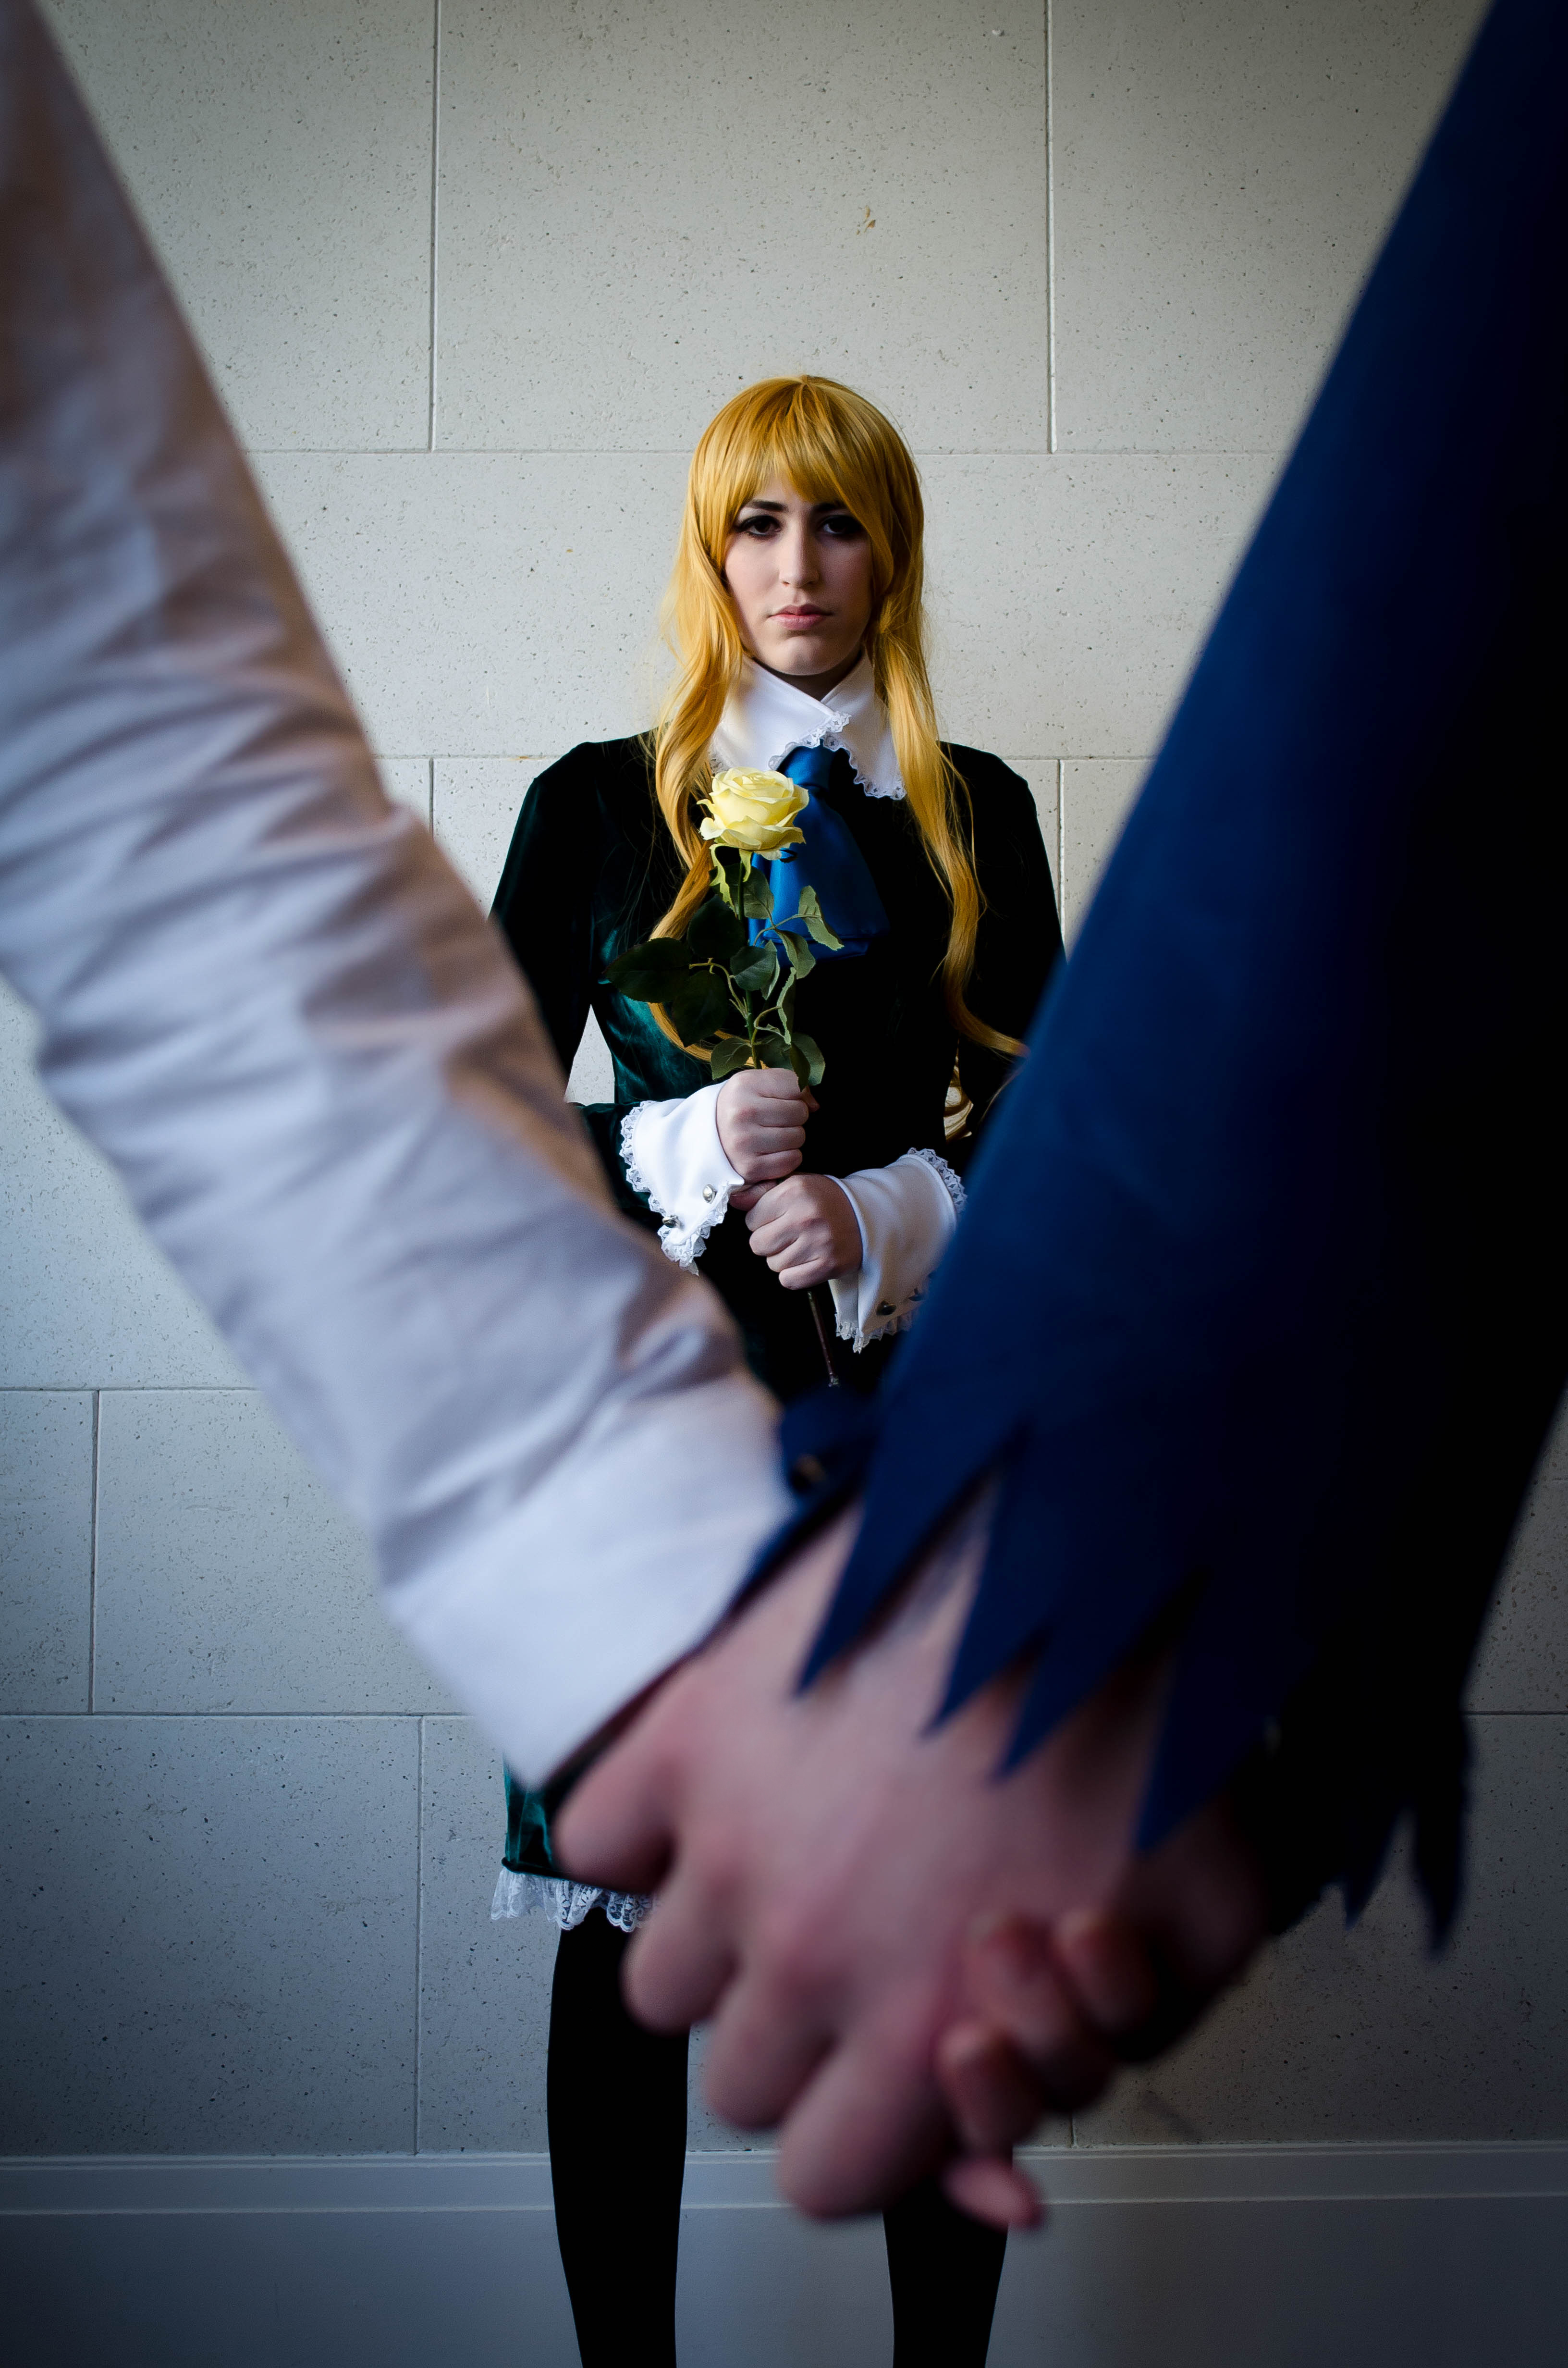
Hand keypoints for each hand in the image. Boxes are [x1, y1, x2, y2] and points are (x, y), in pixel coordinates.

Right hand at [556, 1499, 1265, 2221]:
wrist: (1083, 1532)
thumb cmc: (1148, 1712)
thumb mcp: (1208, 1927)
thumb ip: (1111, 2055)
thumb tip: (1021, 2160)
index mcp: (923, 2025)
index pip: (825, 2181)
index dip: (869, 2141)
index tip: (895, 2075)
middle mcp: (803, 1954)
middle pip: (737, 2084)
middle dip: (804, 2036)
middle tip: (861, 1950)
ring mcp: (726, 1842)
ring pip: (661, 1980)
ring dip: (720, 1941)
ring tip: (796, 1866)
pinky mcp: (684, 1735)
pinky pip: (596, 1841)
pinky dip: (645, 1831)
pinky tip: (723, 1802)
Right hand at [716, 1068, 816, 1185]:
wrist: (711, 1134)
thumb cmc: (743, 1105)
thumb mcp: (759, 1083)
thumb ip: (790, 1083)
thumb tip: (815, 1105)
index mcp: (745, 1086)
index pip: (796, 1087)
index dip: (798, 1095)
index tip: (785, 1100)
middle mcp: (741, 1113)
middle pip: (800, 1113)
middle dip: (796, 1117)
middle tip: (778, 1120)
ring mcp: (744, 1142)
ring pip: (798, 1137)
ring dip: (793, 1138)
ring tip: (775, 1134)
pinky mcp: (750, 1167)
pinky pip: (791, 1160)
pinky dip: (789, 1157)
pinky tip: (774, 1151)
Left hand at [741, 1173, 861, 1288]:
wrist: (865, 1216)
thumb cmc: (825, 1201)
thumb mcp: (795, 1185)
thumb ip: (762, 1193)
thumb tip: (735, 1199)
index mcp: (794, 1192)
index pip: (751, 1219)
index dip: (761, 1221)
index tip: (778, 1218)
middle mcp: (805, 1217)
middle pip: (758, 1244)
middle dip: (768, 1242)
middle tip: (788, 1235)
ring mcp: (817, 1243)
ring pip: (773, 1264)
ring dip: (782, 1259)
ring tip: (801, 1245)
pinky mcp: (827, 1265)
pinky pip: (788, 1281)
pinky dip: (794, 1275)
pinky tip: (806, 1260)